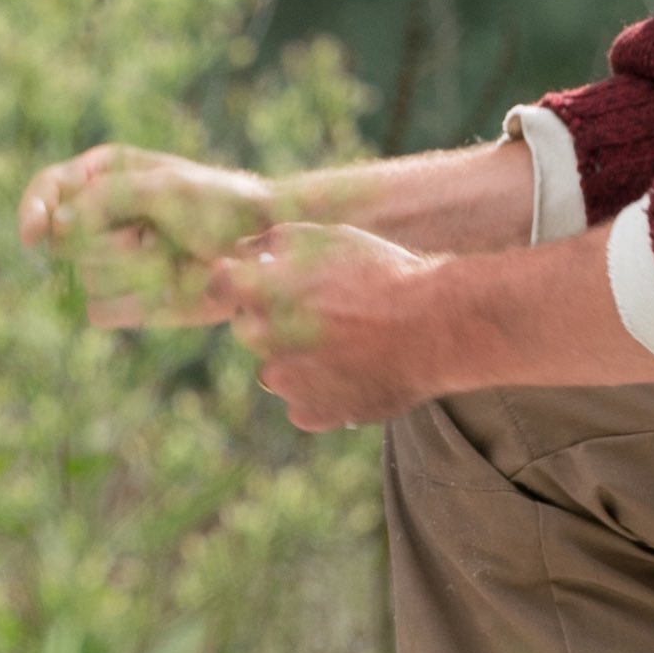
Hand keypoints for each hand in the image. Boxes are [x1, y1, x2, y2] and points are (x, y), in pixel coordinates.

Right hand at [20, 142, 274, 326]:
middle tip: (150, 235)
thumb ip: (105, 201)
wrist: (261, 252)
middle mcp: (100, 217)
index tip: (33, 235)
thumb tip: (55, 226)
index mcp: (104, 175)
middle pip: (61, 240)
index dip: (33, 210)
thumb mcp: (164, 189)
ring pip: (85, 277)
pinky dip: (135, 303)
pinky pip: (101, 310)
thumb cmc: (220, 205)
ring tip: (172, 256)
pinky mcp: (123, 300)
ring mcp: (110, 260)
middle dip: (105, 243)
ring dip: (132, 271)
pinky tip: (168, 287)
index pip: (47, 189)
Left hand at [203, 218, 468, 431]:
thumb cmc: (384, 274)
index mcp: (261, 292)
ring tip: (345, 345)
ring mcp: (287, 382)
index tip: (254, 283)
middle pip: (250, 330)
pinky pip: (302, 404)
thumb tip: (244, 251)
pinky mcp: (311, 414)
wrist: (434, 326)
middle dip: (274, 321)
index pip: (220, 285)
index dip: (236, 282)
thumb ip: (277, 243)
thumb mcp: (330, 238)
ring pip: (276, 371)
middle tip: (321, 313)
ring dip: (297, 360)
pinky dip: (321, 393)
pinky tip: (354, 372)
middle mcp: (264, 340)